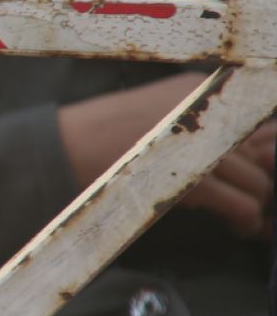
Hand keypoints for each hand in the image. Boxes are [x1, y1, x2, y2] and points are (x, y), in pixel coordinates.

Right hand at [58, 73, 273, 237]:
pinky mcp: (192, 178)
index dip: (259, 151)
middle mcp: (205, 109)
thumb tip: (245, 154)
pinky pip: (240, 204)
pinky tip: (239, 226)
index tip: (256, 169)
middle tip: (251, 198)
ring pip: (257, 180)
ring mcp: (200, 143)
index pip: (253, 119)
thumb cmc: (97, 137)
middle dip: (259, 179)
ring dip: (255, 202)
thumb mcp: (154, 116)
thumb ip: (196, 127)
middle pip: (259, 151)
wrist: (59, 149)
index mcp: (196, 89)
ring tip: (245, 218)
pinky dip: (246, 219)